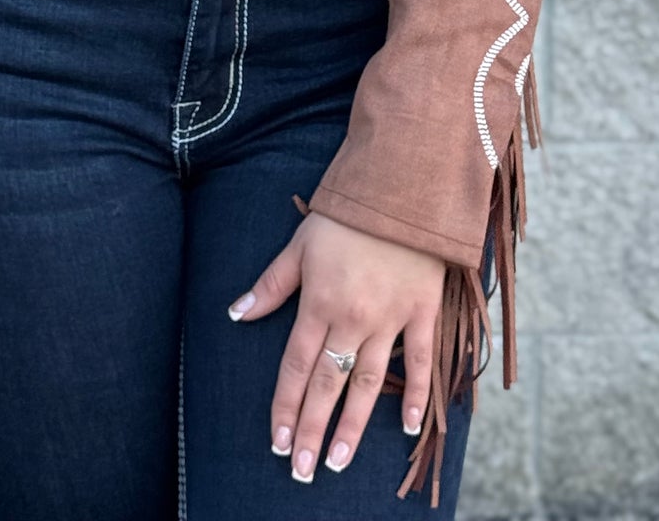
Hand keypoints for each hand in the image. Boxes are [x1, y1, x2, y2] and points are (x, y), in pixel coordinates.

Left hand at [225, 208, 444, 482]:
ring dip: (352, 425)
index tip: (278, 442)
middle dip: (312, 430)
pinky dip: (415, 395)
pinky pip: (419, 361)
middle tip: (303, 471)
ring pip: (367, 382)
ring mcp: (389, 318)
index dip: (285, 406)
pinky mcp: (422, 312)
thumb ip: (270, 286)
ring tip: (337, 461)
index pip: (296, 366)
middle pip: (327, 384)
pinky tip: (406, 428)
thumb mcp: (299, 245)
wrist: (400, 187)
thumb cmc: (345, 216)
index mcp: (318, 303)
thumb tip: (236, 314)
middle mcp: (352, 318)